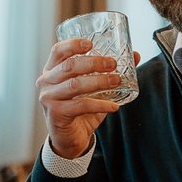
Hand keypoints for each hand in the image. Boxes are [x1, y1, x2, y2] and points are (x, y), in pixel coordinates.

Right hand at [37, 39, 138, 158]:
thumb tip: (135, 56)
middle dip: (94, 63)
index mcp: (52, 70)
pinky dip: (100, 104)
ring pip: (75, 85)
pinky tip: (113, 106)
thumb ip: (109, 72)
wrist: (69, 138)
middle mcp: (46, 82)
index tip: (91, 43)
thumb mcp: (93, 88)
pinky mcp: (56, 114)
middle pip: (69, 66)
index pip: (58, 51)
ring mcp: (48, 98)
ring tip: (116, 81)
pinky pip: (81, 105)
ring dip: (99, 82)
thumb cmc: (79, 109)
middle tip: (113, 64)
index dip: (73, 44)